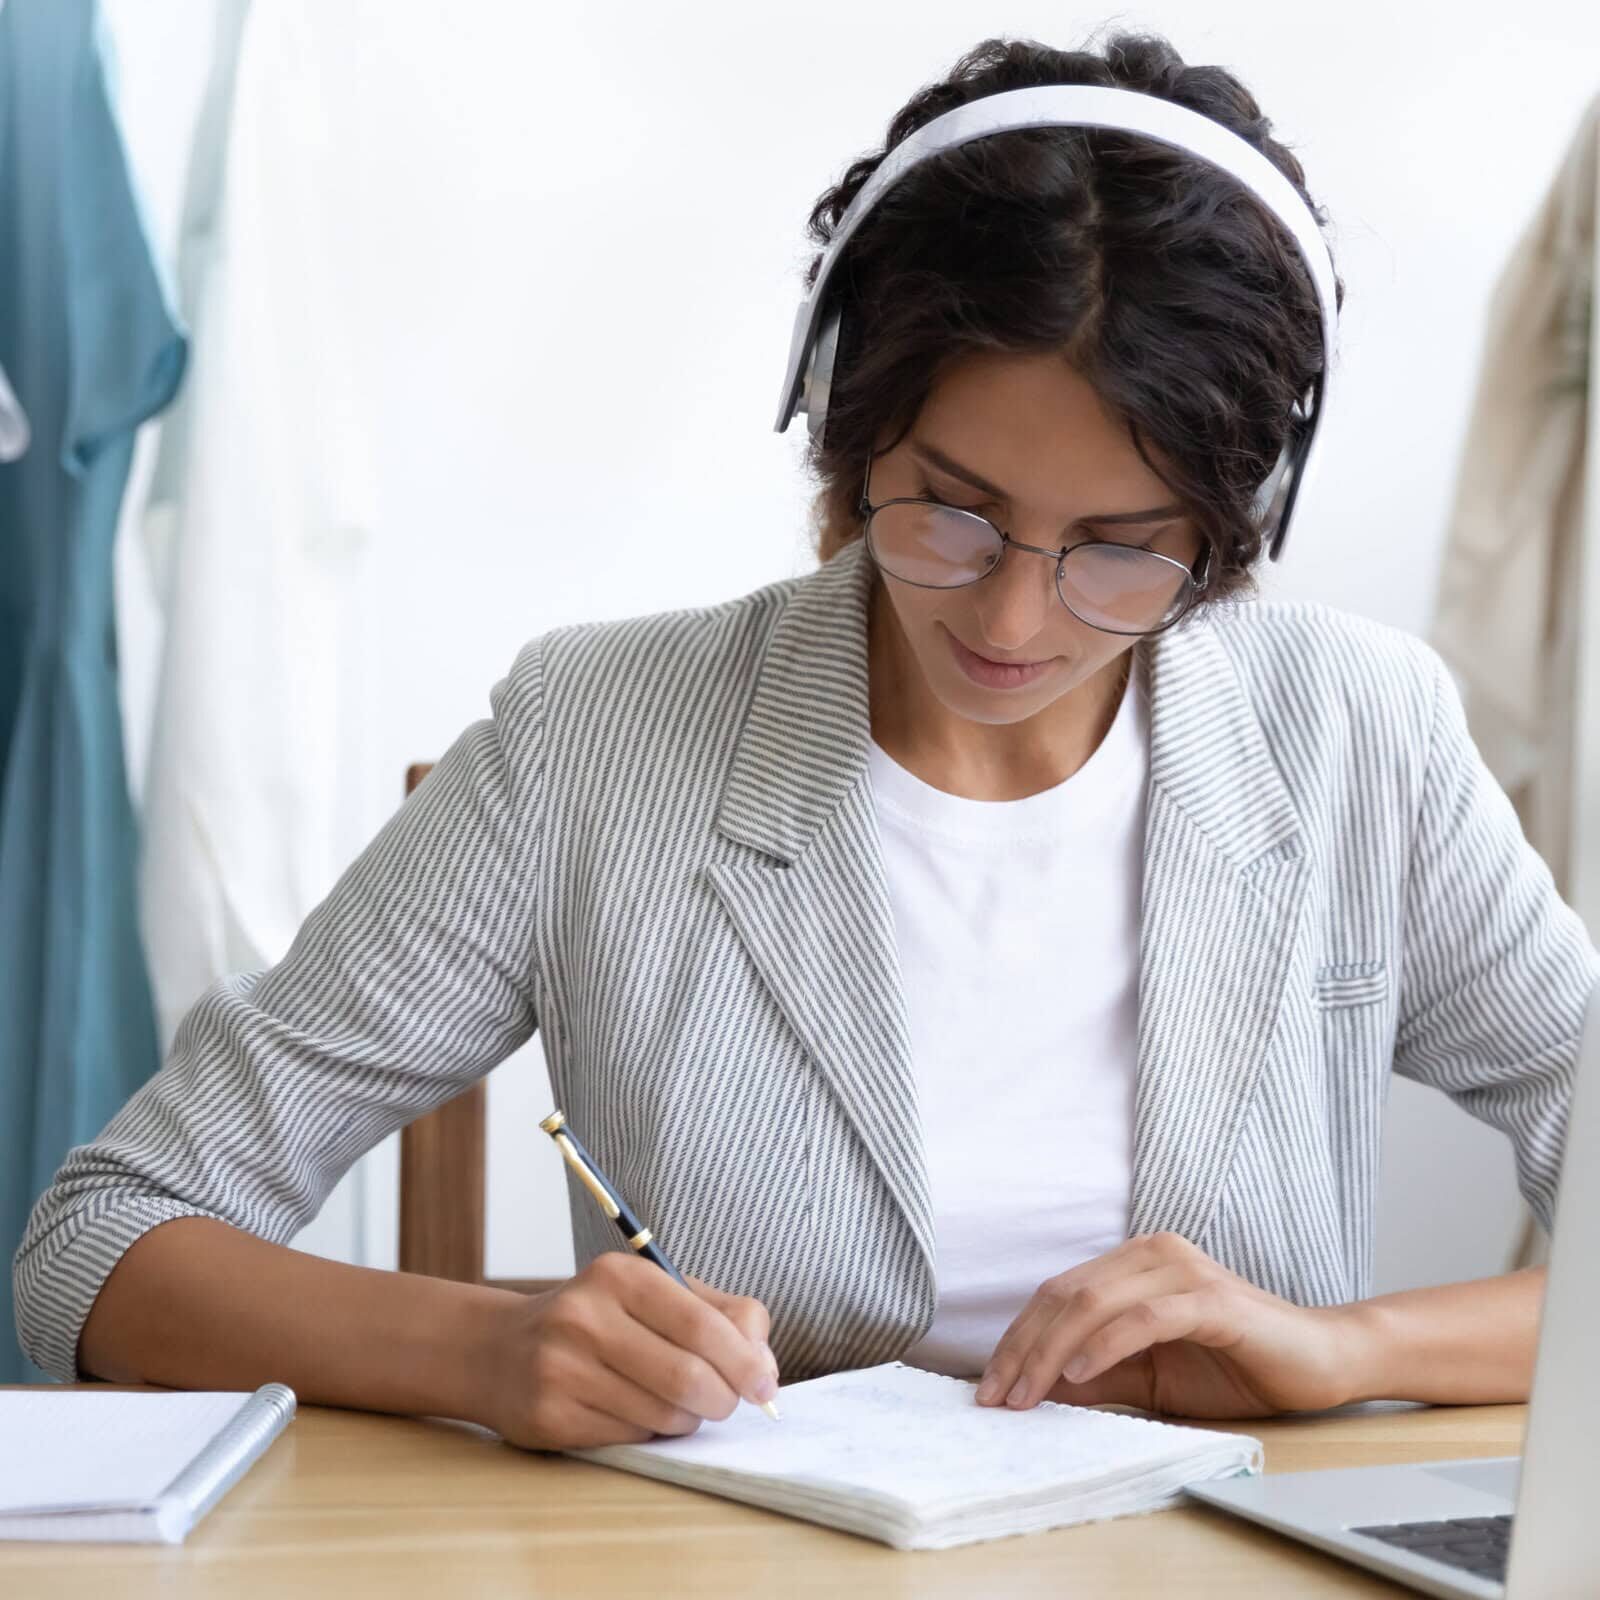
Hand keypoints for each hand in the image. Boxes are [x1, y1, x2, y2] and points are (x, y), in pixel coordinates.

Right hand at [478, 1252, 779, 1448]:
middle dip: (722, 1399)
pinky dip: (648, 1435)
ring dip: (685, 1420)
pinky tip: (635, 1415)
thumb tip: (765, 1366)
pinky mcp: (548, 1416)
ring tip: (675, 1405)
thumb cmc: (601, 1321)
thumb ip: (722, 1314)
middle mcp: (586, 1316)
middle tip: (725, 1404)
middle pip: (687, 1376)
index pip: (702, 1324)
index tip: (765, 1387)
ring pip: (662, 1415)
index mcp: (621, 1276)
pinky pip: (628, 1440)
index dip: (745, 1362)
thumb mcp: (656, 1294)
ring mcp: (562, 1368)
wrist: (503, 1350)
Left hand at [975, 1232, 1364, 1418]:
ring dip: (1051, 1351)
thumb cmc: (1236, 1366)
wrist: (1321, 1363)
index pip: (1057, 1296)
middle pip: (1065, 1296)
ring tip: (1026, 1394)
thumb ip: (1099, 1375)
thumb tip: (1037, 1389)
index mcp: (1134, 1263)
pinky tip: (1077, 1373)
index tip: (989, 1388)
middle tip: (995, 1398)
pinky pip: (1144, 1317)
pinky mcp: (1212, 1298)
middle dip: (1023, 1349)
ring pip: (1094, 1302)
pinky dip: (1105, 1343)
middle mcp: (1153, 1255)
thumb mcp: (1150, 1378)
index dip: (1017, 1340)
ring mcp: (1182, 1271)